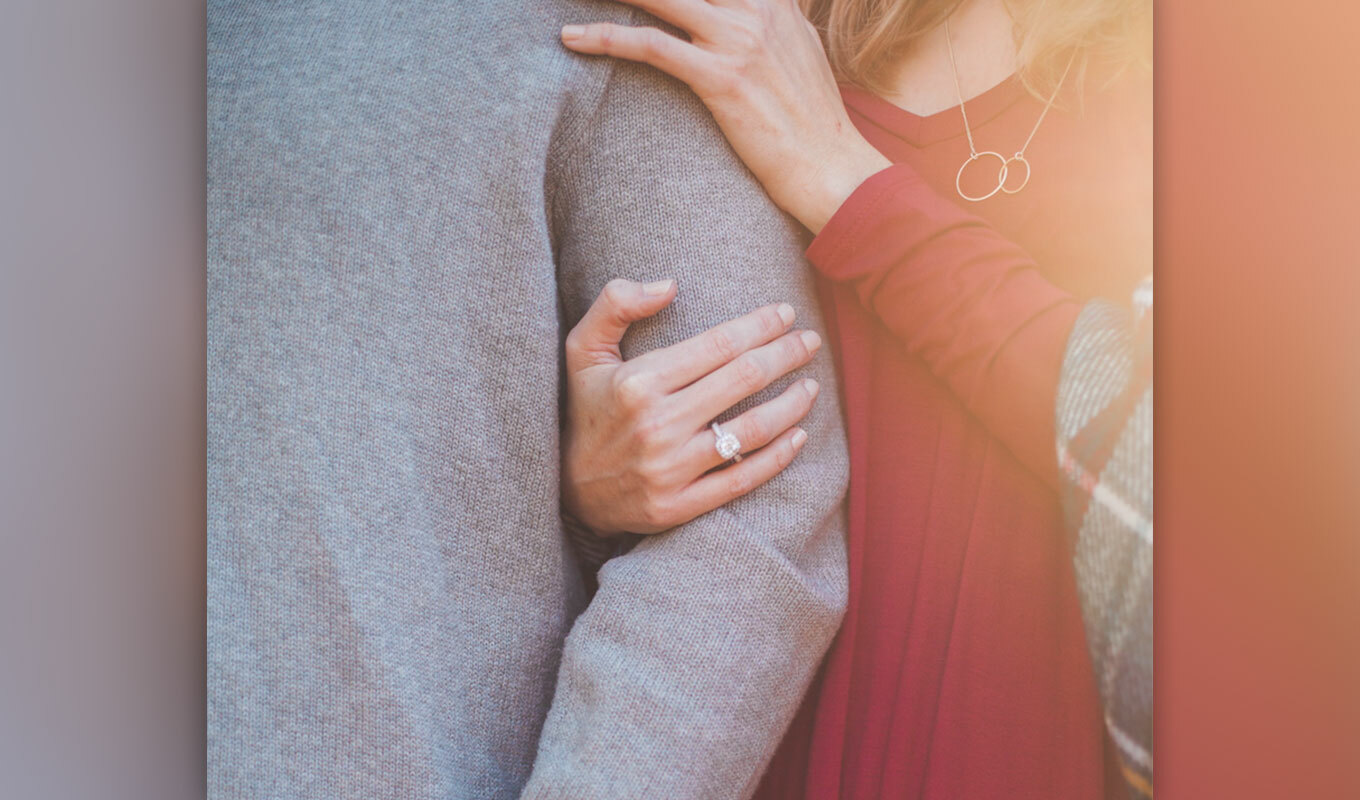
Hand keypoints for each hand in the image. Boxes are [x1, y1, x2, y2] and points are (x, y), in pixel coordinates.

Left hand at [560, 0, 891, 232]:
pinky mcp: (722, 78)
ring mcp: (740, 40)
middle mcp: (757, 9)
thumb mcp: (801, 48)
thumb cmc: (813, 118)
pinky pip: (651, 46)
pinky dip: (606, 37)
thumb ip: (773, 17)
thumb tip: (761, 7)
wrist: (831, 167)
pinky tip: (573, 38)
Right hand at [562, 278, 822, 535]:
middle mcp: (658, 424)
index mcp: (639, 382)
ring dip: (792, 404)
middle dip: (786, 354)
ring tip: (811, 386)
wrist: (567, 491)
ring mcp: (670, 469)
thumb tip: (670, 285)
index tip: (786, 314)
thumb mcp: (582, 350)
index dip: (760, 325)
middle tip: (810, 341)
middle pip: (744, 379)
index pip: (719, 345)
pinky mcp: (679, 505)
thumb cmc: (584, 410)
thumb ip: (616, 304)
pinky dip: (778, 457)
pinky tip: (799, 436)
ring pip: (752, 430)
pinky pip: (742, 479)